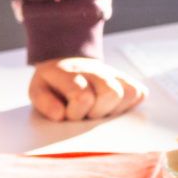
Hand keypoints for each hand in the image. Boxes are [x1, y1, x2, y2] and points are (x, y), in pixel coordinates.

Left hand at [29, 58, 147, 120]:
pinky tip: (112, 106)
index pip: (83, 96)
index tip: (68, 115)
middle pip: (111, 93)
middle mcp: (93, 68)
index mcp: (67, 71)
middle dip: (98, 111)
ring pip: (128, 93)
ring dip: (114, 109)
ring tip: (99, 111)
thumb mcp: (38, 90)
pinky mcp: (126, 79)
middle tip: (86, 114)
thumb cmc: (53, 84)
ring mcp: (112, 72)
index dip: (76, 113)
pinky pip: (139, 93)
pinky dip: (129, 104)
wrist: (65, 62)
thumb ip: (44, 103)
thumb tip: (60, 114)